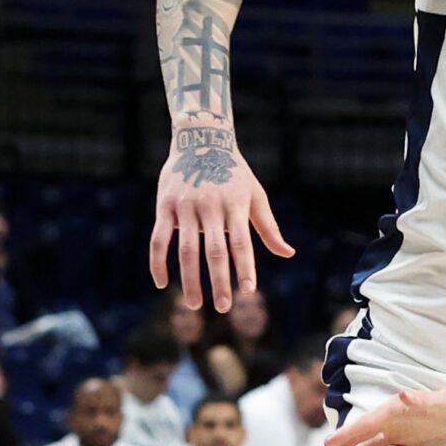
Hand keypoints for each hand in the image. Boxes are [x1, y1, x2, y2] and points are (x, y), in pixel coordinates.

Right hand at [151, 124, 294, 313]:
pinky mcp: (164, 205)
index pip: (241, 243)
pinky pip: (158, 239)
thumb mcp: (255, 195)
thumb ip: (268, 227)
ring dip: (190, 279)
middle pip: (214, 251)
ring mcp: (185, 207)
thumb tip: (288, 253)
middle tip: (223, 307)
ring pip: (185, 250)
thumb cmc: (234, 173)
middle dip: (219, 281)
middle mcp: (209, 207)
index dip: (245, 267)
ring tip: (195, 304)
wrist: (201, 139)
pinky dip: (157, 262)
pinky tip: (161, 283)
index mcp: (234, 205)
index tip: (248, 290)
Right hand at [320, 387, 445, 445]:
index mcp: (400, 407)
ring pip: (368, 445)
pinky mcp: (406, 442)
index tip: (331, 443)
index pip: (369, 421)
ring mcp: (399, 430)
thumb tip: (404, 396)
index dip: (349, 432)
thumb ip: (425, 401)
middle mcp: (395, 418)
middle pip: (362, 434)